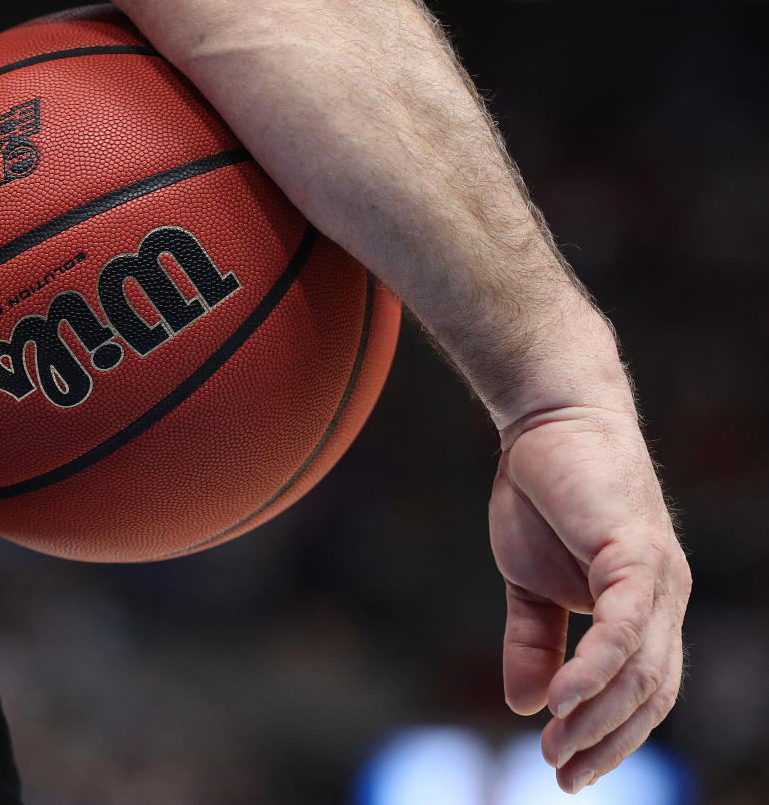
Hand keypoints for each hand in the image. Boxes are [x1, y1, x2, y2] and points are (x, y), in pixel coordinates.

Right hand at [488, 404, 690, 793]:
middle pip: (652, 694)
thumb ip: (533, 643)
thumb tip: (525, 706)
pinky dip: (596, 671)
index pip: (644, 691)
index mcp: (646, 607)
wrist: (547, 422)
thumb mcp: (526, 584)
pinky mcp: (637, 554)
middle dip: (607, 743)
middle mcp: (666, 598)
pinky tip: (564, 701)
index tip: (566, 770)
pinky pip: (625, 630)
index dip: (611, 736)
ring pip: (642, 671)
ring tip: (554, 747)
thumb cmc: (544, 496)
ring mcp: (658, 577)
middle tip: (560, 773)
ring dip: (598, 718)